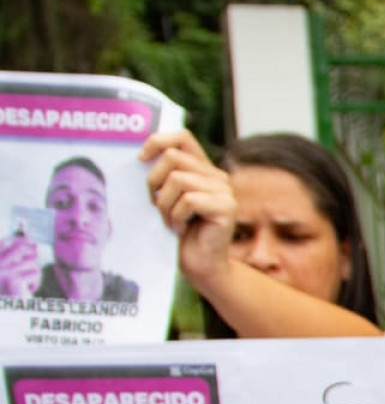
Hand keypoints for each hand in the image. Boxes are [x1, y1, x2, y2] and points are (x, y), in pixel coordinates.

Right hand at [0, 229, 37, 296]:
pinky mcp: (12, 279)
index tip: (31, 244)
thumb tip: (32, 242)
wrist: (9, 313)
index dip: (20, 241)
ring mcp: (1, 270)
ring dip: (34, 272)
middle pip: (20, 248)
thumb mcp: (10, 270)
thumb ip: (16, 256)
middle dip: (31, 255)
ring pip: (30, 260)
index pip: (5, 241)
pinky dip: (35, 282)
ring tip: (27, 282)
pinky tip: (27, 290)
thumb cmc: (10, 293)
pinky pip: (34, 272)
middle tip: (33, 266)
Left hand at [140, 130, 236, 289]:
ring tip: (169, 220)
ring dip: (164, 204)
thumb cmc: (179, 233)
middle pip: (173, 157)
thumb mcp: (166, 198)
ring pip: (178, 179)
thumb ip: (163, 176)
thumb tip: (140, 156)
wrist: (200, 266)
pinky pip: (189, 200)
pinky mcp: (226, 207)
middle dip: (154, 182)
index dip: (158, 141)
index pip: (182, 137)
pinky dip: (176, 216)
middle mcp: (217, 176)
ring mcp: (224, 191)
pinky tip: (180, 228)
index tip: (140, 159)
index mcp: (202, 169)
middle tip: (156, 205)